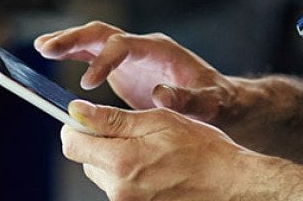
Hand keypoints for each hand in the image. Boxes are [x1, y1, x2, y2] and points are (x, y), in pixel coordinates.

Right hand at [35, 22, 238, 124]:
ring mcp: (129, 54)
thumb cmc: (215, 99)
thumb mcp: (209, 102)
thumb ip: (188, 99)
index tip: (87, 83)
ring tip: (41, 48)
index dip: (104, 60)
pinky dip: (71, 53)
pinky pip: (91, 54)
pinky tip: (48, 54)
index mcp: (159, 50)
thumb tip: (160, 94)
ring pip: (93, 39)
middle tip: (47, 48)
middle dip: (76, 39)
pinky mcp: (121, 66)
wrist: (216, 97)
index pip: (125, 45)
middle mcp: (141, 46)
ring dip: (67, 42)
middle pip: (103, 34)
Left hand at [62, 101, 254, 200]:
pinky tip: (157, 169)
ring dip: (118, 161)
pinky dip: (132, 177)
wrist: (231, 185)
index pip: (72, 144)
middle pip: (87, 160)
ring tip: (153, 153)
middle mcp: (118, 190)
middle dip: (102, 143)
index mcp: (121, 162)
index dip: (77, 126)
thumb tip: (77, 111)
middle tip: (136, 134)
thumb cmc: (203, 150)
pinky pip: (121, 190)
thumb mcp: (160, 121)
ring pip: (104, 175)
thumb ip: (113, 118)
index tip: (90, 118)